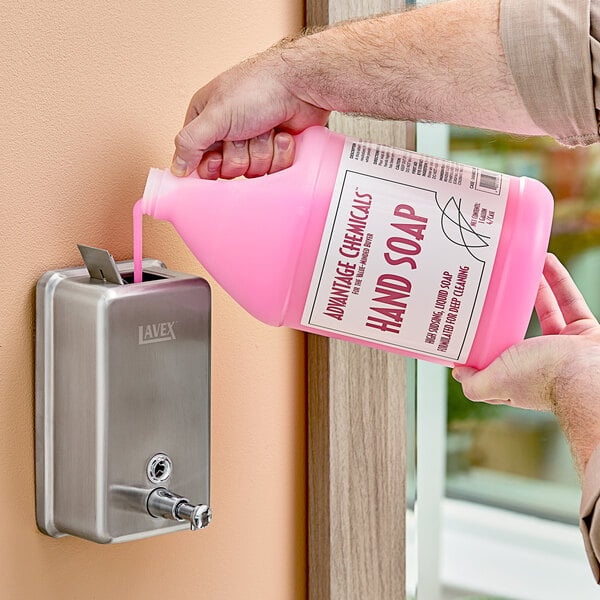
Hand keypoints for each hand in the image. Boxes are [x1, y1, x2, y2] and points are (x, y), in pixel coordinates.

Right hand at [171, 48, 329, 178]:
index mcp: (207, 120)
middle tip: (246, 134)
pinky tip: (282, 135)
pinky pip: (274, 170)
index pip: (199, 161)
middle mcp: (229, 132)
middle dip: (241, 155)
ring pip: (253, 171)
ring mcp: (254, 142)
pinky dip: (280, 153)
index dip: (211, 166)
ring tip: (267, 129)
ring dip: (262, 152)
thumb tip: (176, 169)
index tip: (218, 157)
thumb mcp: (215, 115)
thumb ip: (190, 143)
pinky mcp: (276, 150)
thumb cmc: (258, 88)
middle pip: (228, 170)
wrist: (301, 85)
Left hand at [452, 254, 599, 471]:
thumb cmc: (542, 378)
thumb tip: (458, 373)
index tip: (468, 325)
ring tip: (517, 268)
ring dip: (532, 289)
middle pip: (519, 332)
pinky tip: (545, 261)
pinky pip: (569, 300)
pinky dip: (558, 279)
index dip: (482, 346)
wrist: (588, 374)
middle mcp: (540, 363)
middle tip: (492, 288)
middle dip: (506, 310)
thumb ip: (474, 383)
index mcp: (517, 377)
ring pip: (545, 312)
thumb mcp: (495, 382)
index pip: (496, 362)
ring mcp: (563, 347)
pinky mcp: (583, 330)